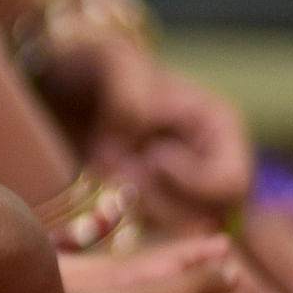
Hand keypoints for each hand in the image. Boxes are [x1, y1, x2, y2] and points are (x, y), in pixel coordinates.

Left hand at [33, 32, 252, 213]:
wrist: (60, 78)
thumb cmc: (94, 61)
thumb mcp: (111, 62)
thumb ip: (129, 98)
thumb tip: (136, 143)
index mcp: (220, 127)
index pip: (231, 185)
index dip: (191, 183)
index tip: (151, 155)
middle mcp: (210, 164)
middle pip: (207, 217)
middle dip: (157, 198)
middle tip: (120, 163)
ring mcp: (182, 188)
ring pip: (175, 230)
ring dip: (135, 206)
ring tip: (108, 163)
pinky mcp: (150, 203)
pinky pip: (146, 231)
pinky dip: (119, 214)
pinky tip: (100, 179)